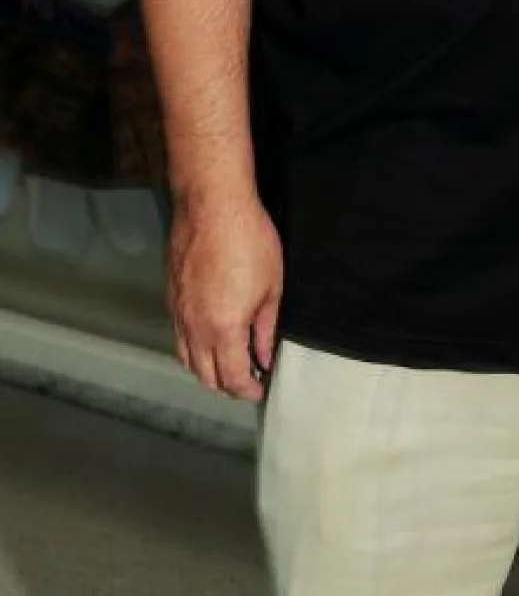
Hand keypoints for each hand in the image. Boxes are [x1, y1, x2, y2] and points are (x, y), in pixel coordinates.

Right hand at [167, 194, 282, 401]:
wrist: (212, 205)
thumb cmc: (249, 240)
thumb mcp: (272, 285)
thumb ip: (266, 328)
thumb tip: (263, 357)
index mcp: (224, 329)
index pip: (231, 377)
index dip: (247, 389)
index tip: (259, 388)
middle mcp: (195, 328)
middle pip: (205, 375)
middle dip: (227, 385)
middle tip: (246, 379)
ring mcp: (178, 313)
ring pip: (187, 359)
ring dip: (207, 369)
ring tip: (228, 363)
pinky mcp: (170, 296)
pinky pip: (178, 336)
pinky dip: (192, 348)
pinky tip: (208, 338)